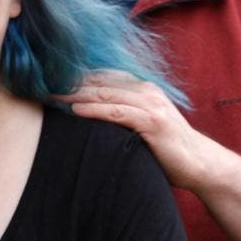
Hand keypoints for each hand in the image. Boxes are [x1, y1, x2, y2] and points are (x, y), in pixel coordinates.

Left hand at [59, 70, 209, 190]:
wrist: (200, 163)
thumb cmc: (167, 148)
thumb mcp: (143, 125)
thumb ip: (122, 114)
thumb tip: (88, 114)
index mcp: (142, 88)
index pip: (102, 76)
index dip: (75, 77)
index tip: (49, 80)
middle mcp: (146, 90)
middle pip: (99, 81)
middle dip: (69, 82)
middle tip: (40, 84)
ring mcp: (150, 104)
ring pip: (104, 93)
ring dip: (74, 93)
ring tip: (49, 94)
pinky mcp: (152, 121)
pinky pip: (116, 112)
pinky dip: (94, 110)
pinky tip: (75, 110)